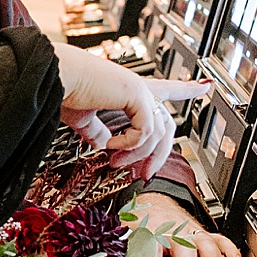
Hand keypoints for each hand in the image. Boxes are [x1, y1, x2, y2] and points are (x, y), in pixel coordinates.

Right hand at [50, 44, 201, 181]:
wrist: (51, 79)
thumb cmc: (62, 91)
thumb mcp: (83, 118)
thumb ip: (96, 131)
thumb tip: (103, 145)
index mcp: (126, 89)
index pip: (164, 88)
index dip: (185, 88)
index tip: (205, 85)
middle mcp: (138, 87)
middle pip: (167, 125)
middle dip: (159, 155)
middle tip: (145, 176)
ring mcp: (139, 90)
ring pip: (158, 133)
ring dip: (137, 155)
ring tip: (115, 161)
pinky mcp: (136, 94)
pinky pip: (145, 131)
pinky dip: (129, 144)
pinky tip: (110, 145)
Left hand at [131, 190, 243, 256]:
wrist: (157, 204)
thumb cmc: (144, 225)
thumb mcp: (129, 238)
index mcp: (151, 233)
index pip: (150, 251)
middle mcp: (175, 232)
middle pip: (183, 246)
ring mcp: (192, 232)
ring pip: (205, 242)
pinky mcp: (205, 234)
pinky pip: (221, 241)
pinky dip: (231, 252)